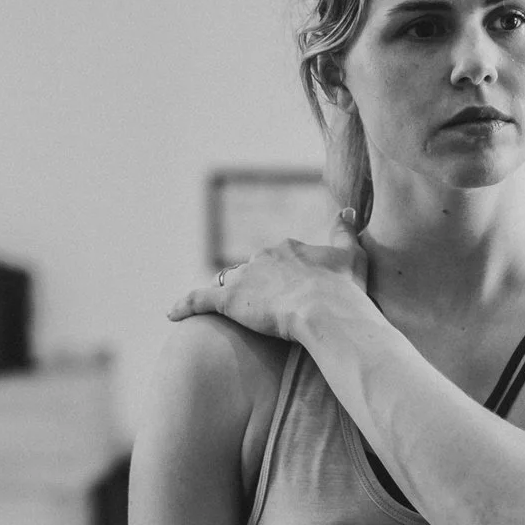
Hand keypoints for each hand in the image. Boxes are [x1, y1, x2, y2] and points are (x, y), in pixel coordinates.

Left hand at [167, 209, 369, 341]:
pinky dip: (185, 306)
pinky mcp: (228, 300)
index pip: (277, 259)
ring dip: (230, 295)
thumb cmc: (344, 289)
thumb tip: (349, 210)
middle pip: (251, 271)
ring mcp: (244, 278)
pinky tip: (171, 315)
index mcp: (288, 248)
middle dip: (256, 286)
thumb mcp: (352, 255)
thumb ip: (346, 232)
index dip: (281, 277)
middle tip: (267, 308)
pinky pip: (199, 300)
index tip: (290, 292)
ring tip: (233, 313)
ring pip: (229, 283)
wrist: (326, 310)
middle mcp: (262, 257)